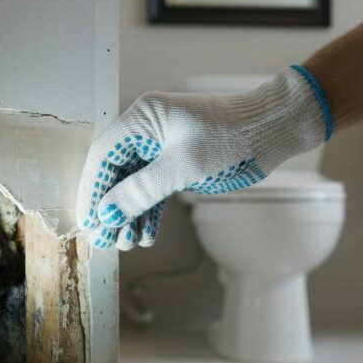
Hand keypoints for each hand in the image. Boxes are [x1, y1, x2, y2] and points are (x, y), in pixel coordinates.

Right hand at [75, 66, 331, 249]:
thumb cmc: (231, 138)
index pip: (103, 155)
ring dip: (130, 215)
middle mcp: (146, 130)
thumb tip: (108, 213)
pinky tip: (147, 235)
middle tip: (107, 241)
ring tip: (128, 244)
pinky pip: (153, 189)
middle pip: (115, 172)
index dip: (92, 190)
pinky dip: (149, 211)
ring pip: (134, 184)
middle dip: (111, 208)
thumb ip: (142, 191)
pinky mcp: (177, 161)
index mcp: (142, 118)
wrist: (274, 129)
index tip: (88, 222)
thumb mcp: (182, 167)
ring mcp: (161, 146)